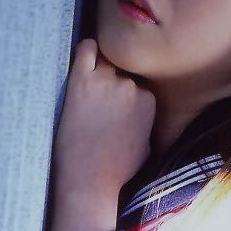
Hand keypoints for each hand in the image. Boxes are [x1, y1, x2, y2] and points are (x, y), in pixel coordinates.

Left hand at [51, 37, 156, 201]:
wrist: (89, 181)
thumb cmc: (118, 168)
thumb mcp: (148, 143)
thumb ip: (146, 116)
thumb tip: (142, 104)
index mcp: (150, 99)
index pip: (140, 77)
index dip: (129, 85)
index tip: (119, 94)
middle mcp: (131, 85)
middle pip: (124, 66)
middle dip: (116, 75)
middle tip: (104, 89)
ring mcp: (106, 81)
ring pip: (107, 55)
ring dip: (102, 64)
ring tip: (92, 79)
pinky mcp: (81, 81)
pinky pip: (86, 49)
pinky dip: (87, 50)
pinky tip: (84, 60)